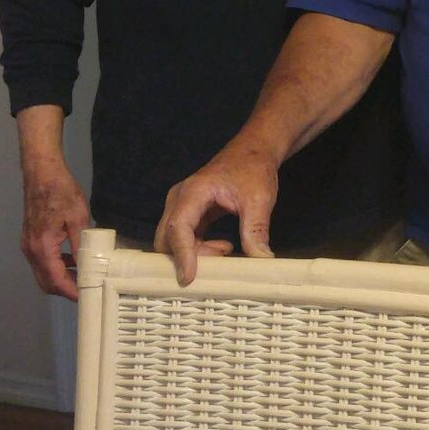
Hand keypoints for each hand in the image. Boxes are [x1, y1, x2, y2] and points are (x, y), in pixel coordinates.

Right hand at [19, 160, 92, 300]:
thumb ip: (82, 246)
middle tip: (86, 289)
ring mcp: (27, 245)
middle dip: (65, 290)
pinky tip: (72, 260)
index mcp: (42, 247)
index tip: (87, 297)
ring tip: (83, 277)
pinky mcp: (29, 239)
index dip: (71, 292)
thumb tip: (89, 268)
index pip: (55, 280)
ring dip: (60, 279)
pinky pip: (41, 262)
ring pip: (42, 273)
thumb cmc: (61, 192)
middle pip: (46, 282)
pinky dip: (55, 267)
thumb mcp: (78, 218)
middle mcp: (31, 251)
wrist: (42, 173)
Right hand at [156, 151, 280, 284]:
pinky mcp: (190, 213)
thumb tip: (262, 259)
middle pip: (166, 238)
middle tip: (219, 262)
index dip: (182, 254)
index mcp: (194, 191)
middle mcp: (180, 199)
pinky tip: (223, 247)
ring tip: (227, 249)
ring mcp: (182, 206)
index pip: (178, 227)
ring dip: (195, 254)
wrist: (254, 151)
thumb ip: (256, 229)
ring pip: (173, 240)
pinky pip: (184, 238)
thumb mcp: (259, 199)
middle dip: (185, 257)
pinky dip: (199, 249)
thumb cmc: (254, 169)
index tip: (189, 277)